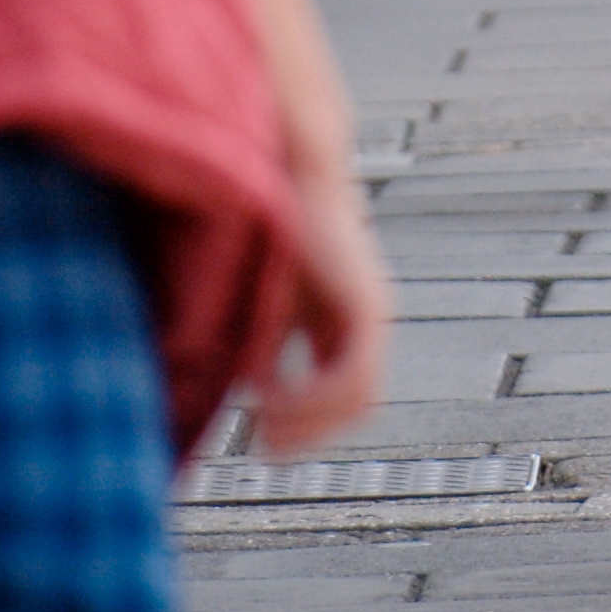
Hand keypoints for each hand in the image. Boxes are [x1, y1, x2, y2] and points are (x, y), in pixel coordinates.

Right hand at [247, 151, 393, 457]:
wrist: (295, 164)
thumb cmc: (273, 217)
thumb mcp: (261, 290)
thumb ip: (258, 333)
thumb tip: (240, 383)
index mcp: (340, 317)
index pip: (337, 388)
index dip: (302, 420)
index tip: (261, 435)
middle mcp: (364, 320)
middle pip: (352, 404)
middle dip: (307, 432)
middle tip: (264, 447)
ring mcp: (371, 316)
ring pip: (357, 400)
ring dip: (308, 423)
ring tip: (264, 426)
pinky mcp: (367, 309)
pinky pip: (351, 378)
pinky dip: (311, 399)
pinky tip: (267, 396)